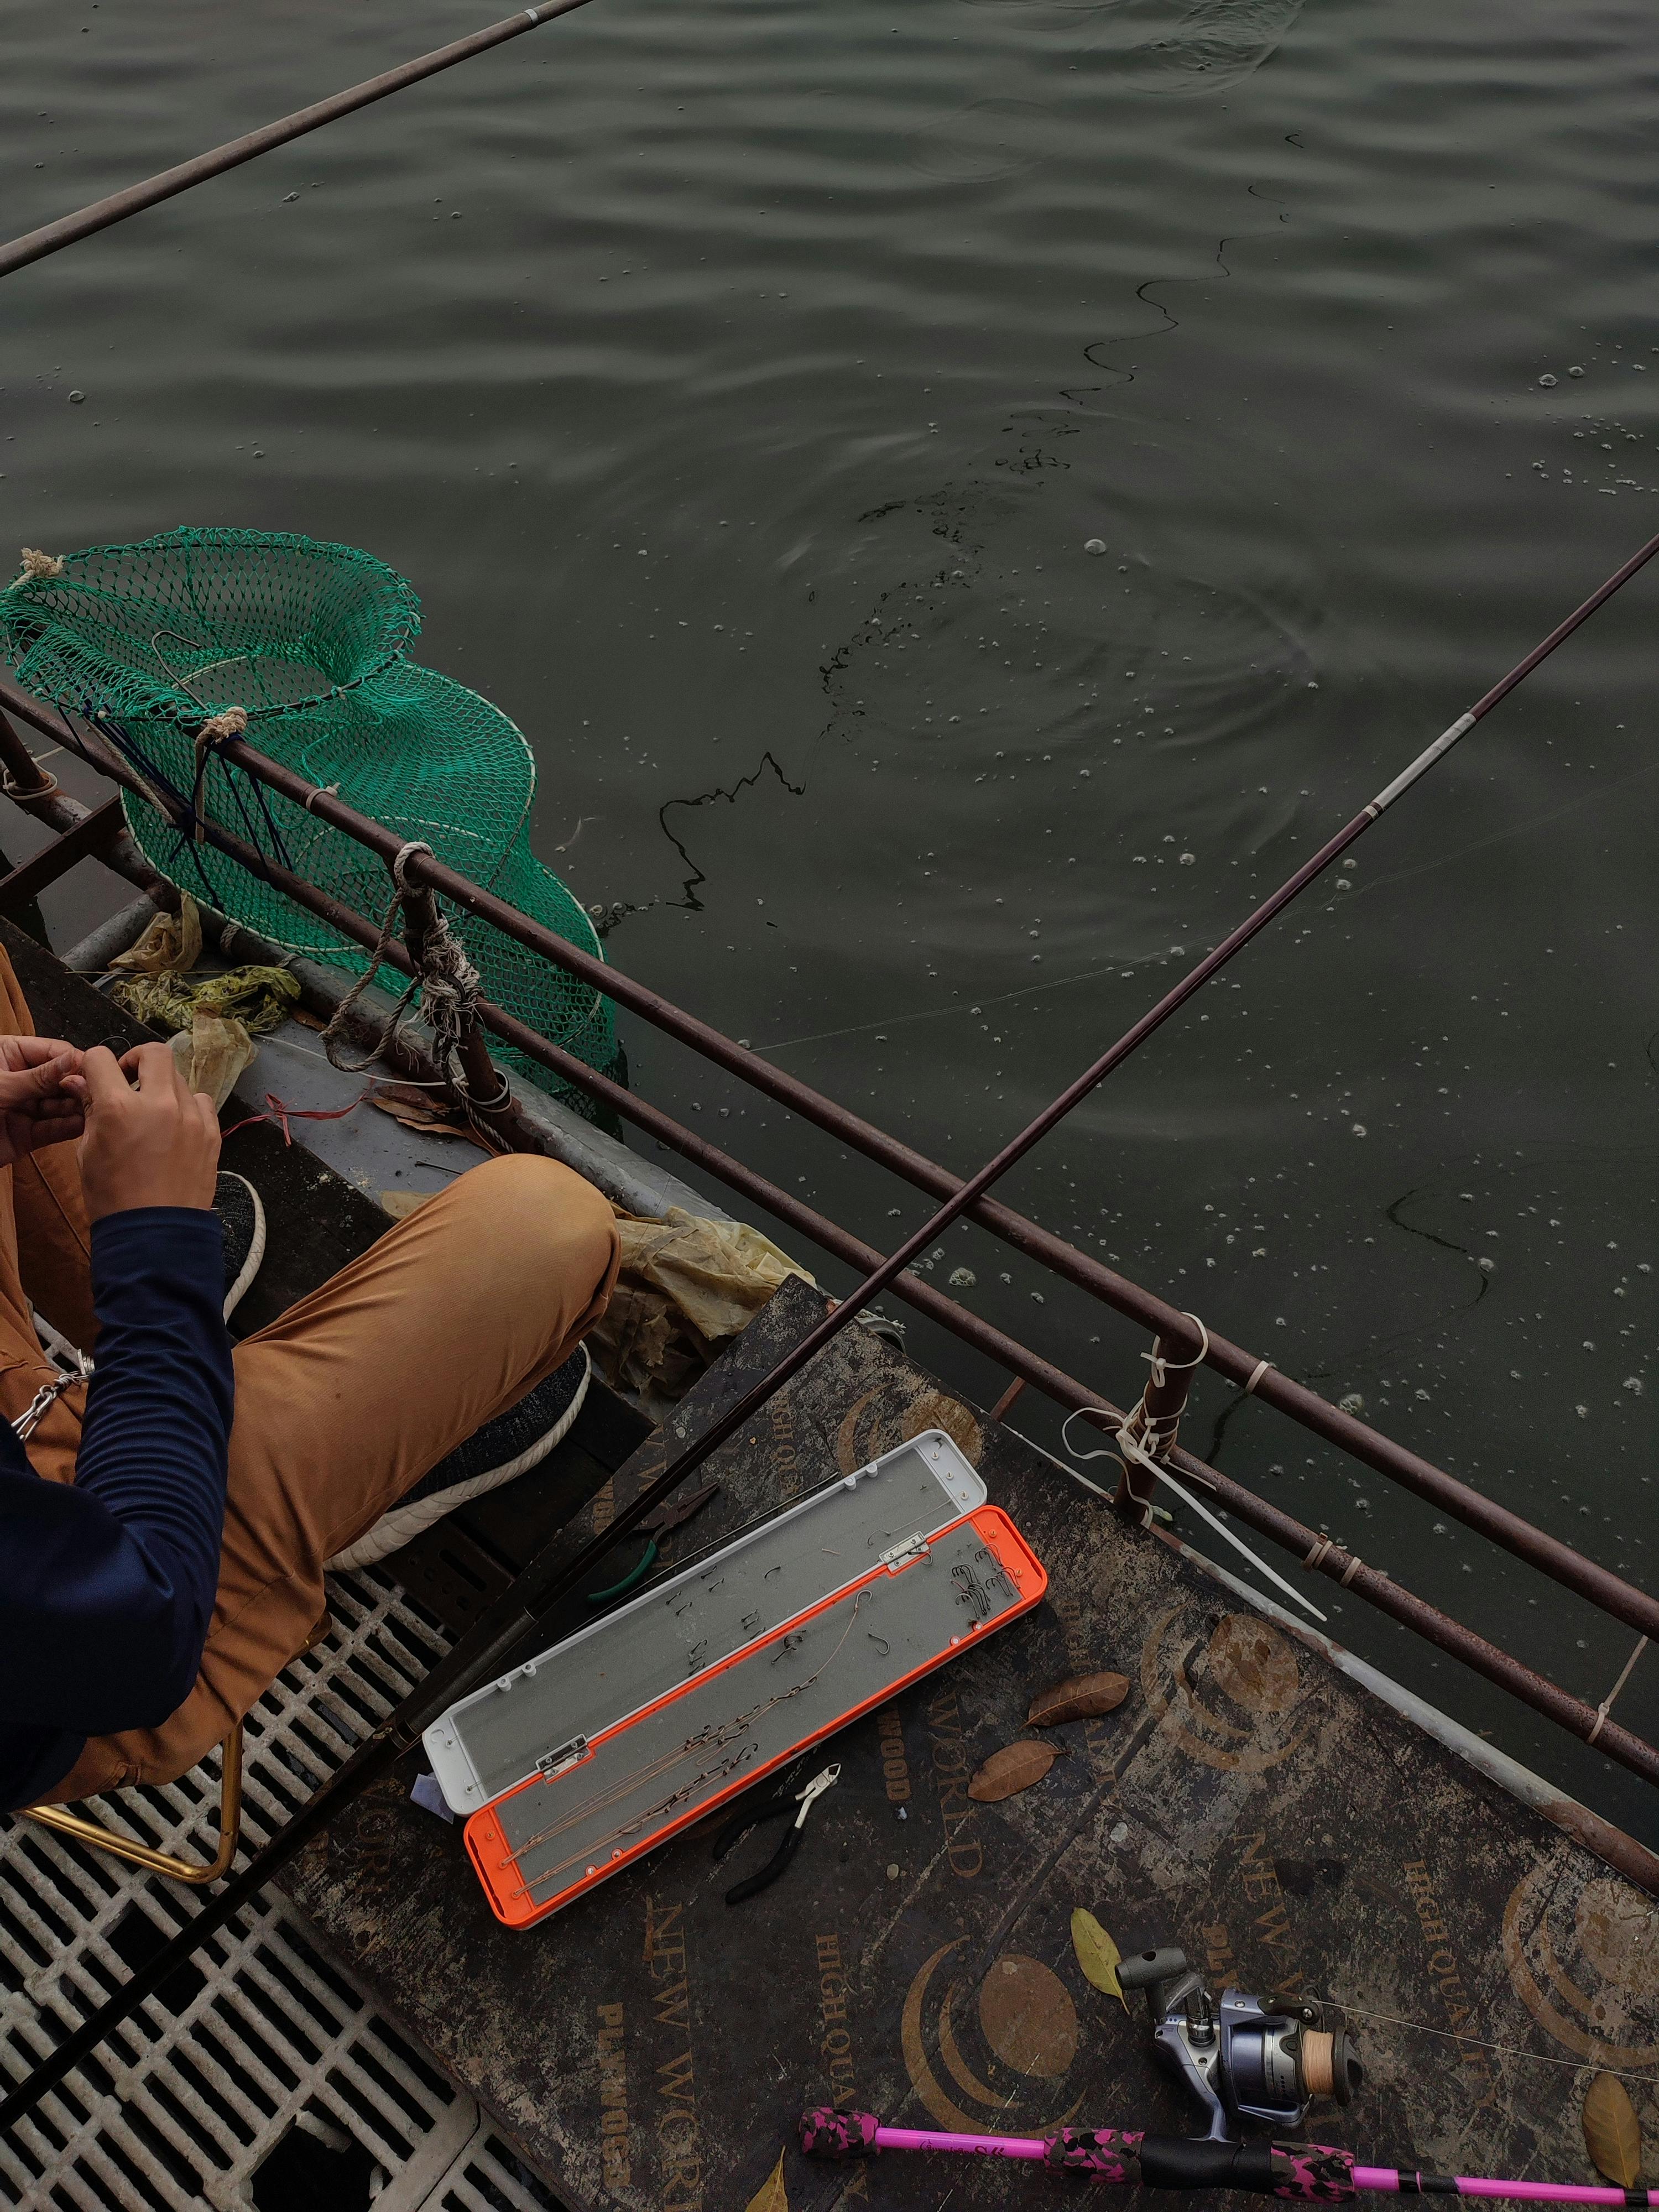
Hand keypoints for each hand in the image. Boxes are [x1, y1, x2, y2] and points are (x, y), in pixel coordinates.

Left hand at [0, 1035, 86, 1167]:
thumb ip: (36, 1077)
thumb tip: (72, 1062)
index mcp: (9, 1055)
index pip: (52, 1052)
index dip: (73, 1061)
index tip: (93, 1070)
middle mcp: (21, 1080)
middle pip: (60, 1079)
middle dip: (78, 1086)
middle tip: (97, 1093)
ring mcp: (24, 1108)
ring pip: (60, 1106)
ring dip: (77, 1108)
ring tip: (95, 1110)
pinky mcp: (26, 1135)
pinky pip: (52, 1130)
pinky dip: (68, 1128)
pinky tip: (83, 1125)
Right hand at [75, 1044, 219, 1222]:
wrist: (154, 1234)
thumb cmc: (113, 1197)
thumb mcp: (88, 1152)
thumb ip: (90, 1109)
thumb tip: (81, 1082)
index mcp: (119, 1108)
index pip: (102, 1059)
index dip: (94, 1065)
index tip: (98, 1078)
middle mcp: (159, 1105)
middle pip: (155, 1053)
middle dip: (137, 1061)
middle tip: (129, 1081)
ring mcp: (190, 1118)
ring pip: (180, 1079)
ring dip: (163, 1087)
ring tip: (153, 1112)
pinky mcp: (212, 1134)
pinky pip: (201, 1102)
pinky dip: (187, 1106)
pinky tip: (176, 1126)